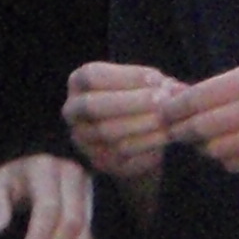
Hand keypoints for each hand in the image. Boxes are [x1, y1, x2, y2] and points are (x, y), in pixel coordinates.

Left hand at [0, 153, 102, 238]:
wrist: (30, 171)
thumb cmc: (10, 182)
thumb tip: (0, 228)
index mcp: (45, 169)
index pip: (48, 210)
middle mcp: (73, 175)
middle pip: (71, 223)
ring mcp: (89, 191)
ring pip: (86, 233)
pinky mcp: (97, 206)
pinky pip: (97, 238)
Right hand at [64, 61, 179, 183]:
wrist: (142, 139)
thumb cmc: (140, 101)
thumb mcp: (143, 84)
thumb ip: (151, 82)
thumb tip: (165, 87)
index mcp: (78, 83)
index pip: (92, 76)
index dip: (126, 76)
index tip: (157, 79)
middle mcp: (73, 112)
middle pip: (93, 105)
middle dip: (131, 101)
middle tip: (162, 99)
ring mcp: (83, 140)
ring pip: (106, 132)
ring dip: (140, 123)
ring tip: (166, 118)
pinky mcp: (99, 162)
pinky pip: (119, 155)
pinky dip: (145, 144)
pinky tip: (164, 136)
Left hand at [165, 62, 238, 173]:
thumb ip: (232, 85)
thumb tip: (189, 97)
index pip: (198, 97)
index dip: (174, 108)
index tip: (164, 110)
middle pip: (200, 128)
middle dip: (180, 131)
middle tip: (172, 131)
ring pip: (214, 150)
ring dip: (203, 147)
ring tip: (201, 141)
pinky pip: (235, 164)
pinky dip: (225, 159)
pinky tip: (228, 150)